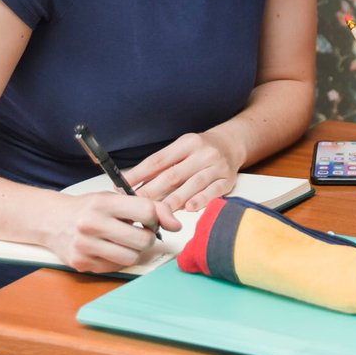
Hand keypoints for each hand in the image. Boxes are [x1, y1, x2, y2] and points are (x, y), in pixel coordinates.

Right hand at [48, 191, 181, 272]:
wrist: (51, 220)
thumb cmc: (88, 208)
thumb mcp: (115, 198)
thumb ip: (148, 207)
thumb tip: (176, 225)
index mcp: (103, 203)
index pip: (147, 211)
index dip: (156, 218)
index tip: (152, 220)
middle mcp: (91, 224)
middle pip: (143, 240)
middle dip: (148, 238)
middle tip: (140, 233)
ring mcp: (84, 246)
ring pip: (132, 257)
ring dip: (134, 251)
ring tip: (124, 241)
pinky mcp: (81, 263)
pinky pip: (116, 267)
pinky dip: (118, 259)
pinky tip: (109, 248)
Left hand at [127, 129, 246, 211]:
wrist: (232, 144)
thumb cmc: (200, 150)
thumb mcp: (181, 149)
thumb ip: (161, 165)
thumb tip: (133, 183)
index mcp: (186, 143)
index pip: (158, 160)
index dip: (139, 174)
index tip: (123, 186)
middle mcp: (202, 153)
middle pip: (174, 174)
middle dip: (152, 191)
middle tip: (136, 204)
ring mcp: (217, 166)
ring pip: (193, 184)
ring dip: (174, 199)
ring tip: (159, 212)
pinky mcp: (228, 180)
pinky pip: (213, 191)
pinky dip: (201, 200)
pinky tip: (189, 208)